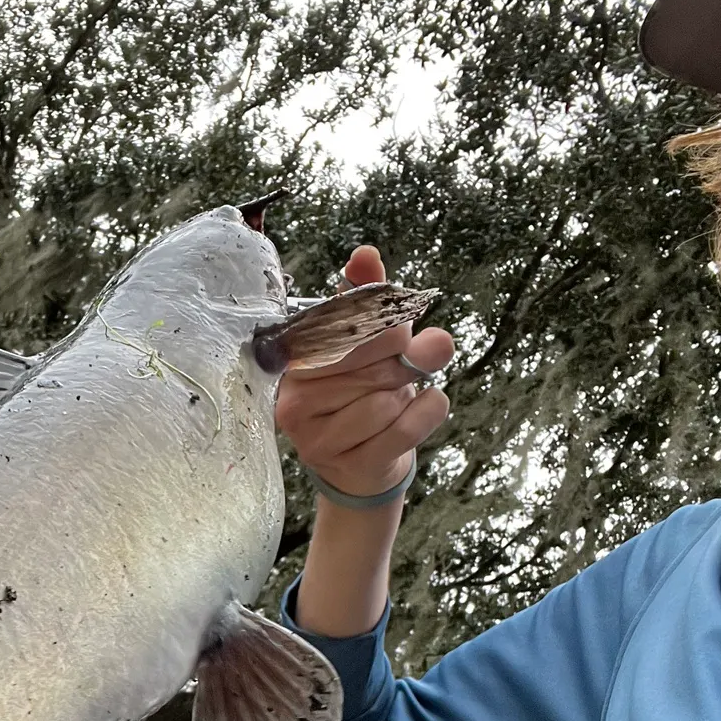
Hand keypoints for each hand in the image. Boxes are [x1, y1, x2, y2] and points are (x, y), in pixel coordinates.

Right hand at [275, 245, 454, 499]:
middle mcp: (293, 400)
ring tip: (398, 397)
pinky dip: (428, 411)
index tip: (398, 332)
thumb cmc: (363, 389)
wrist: (364, 463)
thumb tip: (365, 255)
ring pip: (385, 401)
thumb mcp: (368, 339)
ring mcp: (315, 439)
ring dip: (409, 394)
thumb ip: (369, 297)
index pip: (347, 328)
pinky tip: (425, 404)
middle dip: (402, 362)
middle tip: (404, 368)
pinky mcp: (346, 466)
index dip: (387, 327)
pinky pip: (404, 429)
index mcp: (292, 361)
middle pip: (371, 364)